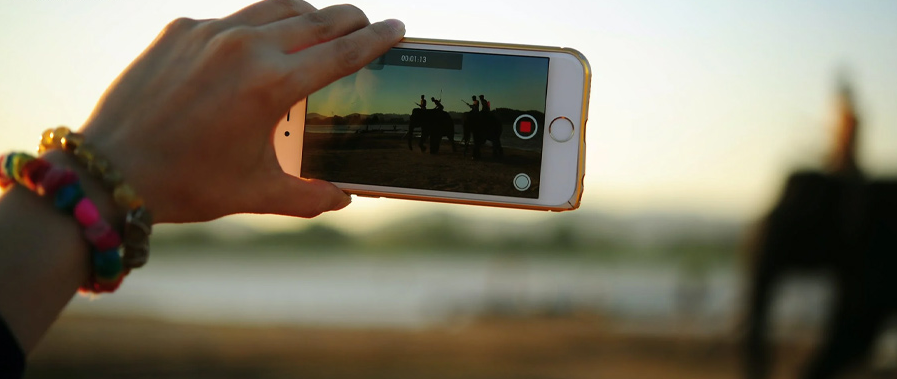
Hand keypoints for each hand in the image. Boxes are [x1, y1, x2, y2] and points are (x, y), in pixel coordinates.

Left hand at [79, 0, 404, 222]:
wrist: (111, 171)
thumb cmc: (188, 184)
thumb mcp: (257, 193)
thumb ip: (310, 196)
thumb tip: (344, 198)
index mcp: (272, 85)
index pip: (343, 52)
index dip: (377, 39)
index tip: (398, 27)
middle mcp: (245, 47)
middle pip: (317, 18)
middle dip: (350, 19)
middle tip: (367, 23)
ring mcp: (210, 32)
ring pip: (277, 7)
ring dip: (308, 13)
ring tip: (322, 24)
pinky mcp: (180, 29)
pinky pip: (234, 17)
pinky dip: (259, 25)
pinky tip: (260, 43)